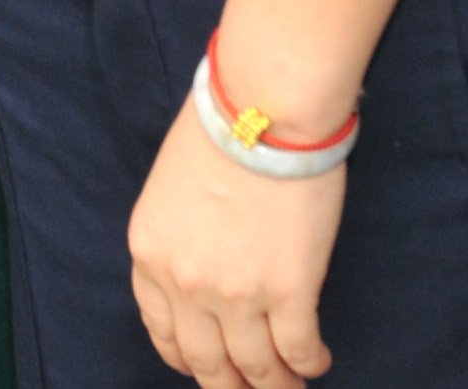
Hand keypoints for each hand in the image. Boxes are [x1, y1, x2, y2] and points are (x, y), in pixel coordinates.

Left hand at [128, 95, 343, 388]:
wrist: (264, 108)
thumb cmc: (222, 126)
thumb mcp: (171, 185)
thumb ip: (180, 234)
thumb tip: (206, 263)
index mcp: (150, 252)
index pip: (160, 329)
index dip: (184, 356)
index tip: (202, 365)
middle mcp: (186, 283)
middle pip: (205, 362)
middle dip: (228, 386)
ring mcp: (237, 294)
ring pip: (255, 368)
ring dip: (274, 385)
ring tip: (289, 386)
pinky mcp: (290, 292)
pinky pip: (298, 350)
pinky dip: (309, 363)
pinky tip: (317, 362)